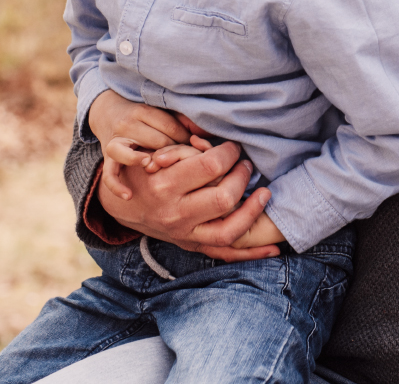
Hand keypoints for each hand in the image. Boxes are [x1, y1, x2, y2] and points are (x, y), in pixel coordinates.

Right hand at [88, 91, 192, 187]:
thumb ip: (183, 121)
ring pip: (131, 153)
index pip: (171, 128)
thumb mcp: (162, 112)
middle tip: (183, 164)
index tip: (194, 149)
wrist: (108, 114)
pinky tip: (129, 196)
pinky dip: (117, 186)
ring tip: (152, 167)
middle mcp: (128, 125)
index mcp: (144, 111)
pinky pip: (109, 174)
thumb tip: (203, 134)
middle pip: (156, 142)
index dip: (186, 140)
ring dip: (143, 161)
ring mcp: (116, 142)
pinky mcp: (107, 159)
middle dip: (172, 155)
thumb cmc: (145, 117)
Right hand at [98, 138, 279, 261]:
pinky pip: (225, 254)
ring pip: (228, 230)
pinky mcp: (193, 245)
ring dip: (253, 211)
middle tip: (246, 164)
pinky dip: (251, 253)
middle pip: (224, 198)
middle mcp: (175, 214)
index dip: (228, 152)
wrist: (124, 206)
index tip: (232, 147)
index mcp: (164, 185)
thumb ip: (186, 148)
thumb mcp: (156, 154)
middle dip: (242, 176)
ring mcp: (185, 234)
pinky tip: (274, 250)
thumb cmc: (144, 173)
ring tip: (265, 192)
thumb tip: (218, 145)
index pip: (211, 166)